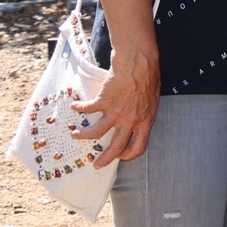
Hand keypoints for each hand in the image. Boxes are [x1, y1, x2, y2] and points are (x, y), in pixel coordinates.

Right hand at [71, 50, 159, 166]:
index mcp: (145, 121)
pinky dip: (79, 108)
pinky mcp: (104, 101)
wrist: (139, 62)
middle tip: (96, 164)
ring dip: (83, 135)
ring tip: (75, 134)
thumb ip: (143, 113)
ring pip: (96, 133)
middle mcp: (130, 120)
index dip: (128, 155)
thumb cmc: (148, 77)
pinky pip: (87, 109)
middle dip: (104, 159)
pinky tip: (74, 107)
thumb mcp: (152, 100)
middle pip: (116, 147)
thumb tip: (136, 120)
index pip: (138, 146)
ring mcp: (116, 112)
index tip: (120, 156)